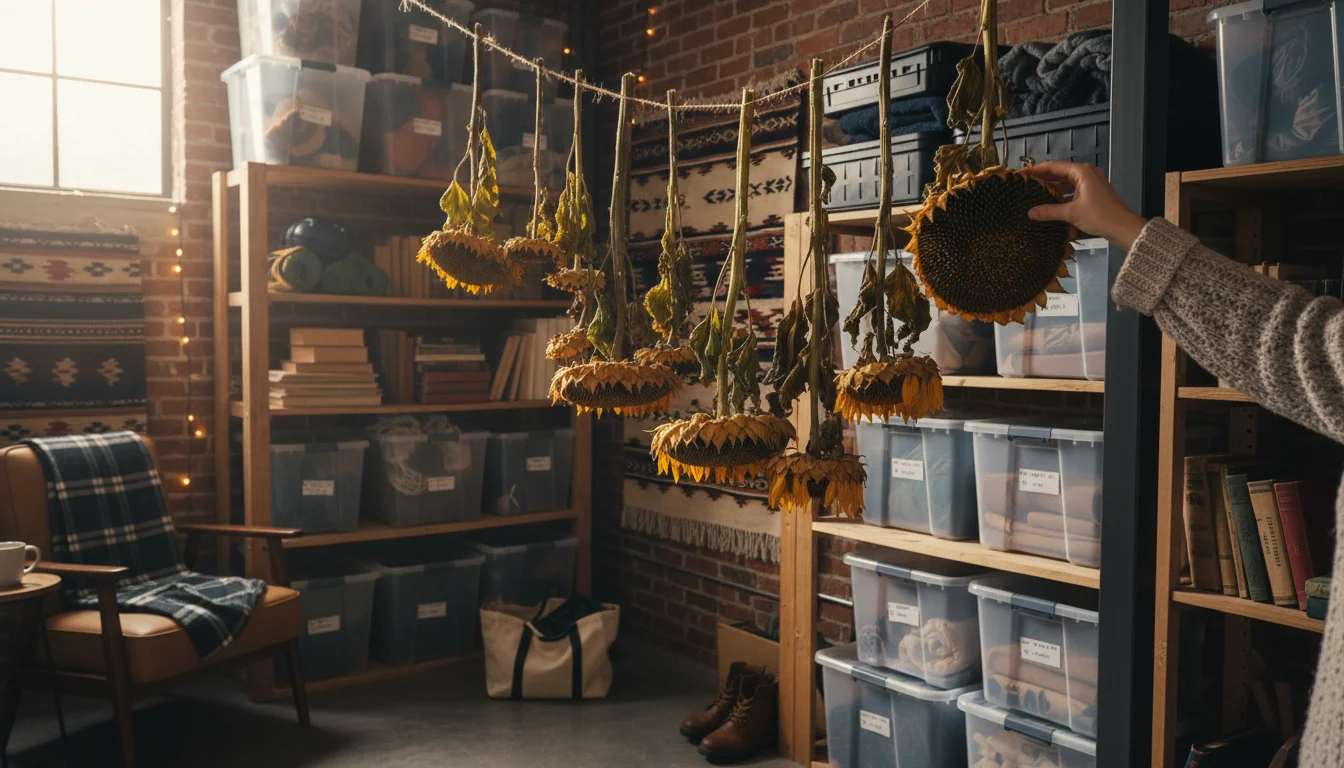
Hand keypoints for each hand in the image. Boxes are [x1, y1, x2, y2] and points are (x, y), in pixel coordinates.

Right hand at [1021, 161, 1147, 250]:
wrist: (1123, 227)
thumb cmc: (1100, 216)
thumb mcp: (1071, 213)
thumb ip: (1049, 211)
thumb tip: (1029, 213)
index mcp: (1081, 172)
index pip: (1053, 166)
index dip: (1036, 170)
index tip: (1021, 174)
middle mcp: (1086, 173)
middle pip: (1059, 172)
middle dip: (1042, 178)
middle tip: (1024, 184)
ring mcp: (1091, 182)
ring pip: (1066, 181)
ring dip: (1051, 186)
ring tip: (1033, 192)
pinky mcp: (1093, 191)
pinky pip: (1072, 189)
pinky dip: (1061, 193)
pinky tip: (1050, 201)